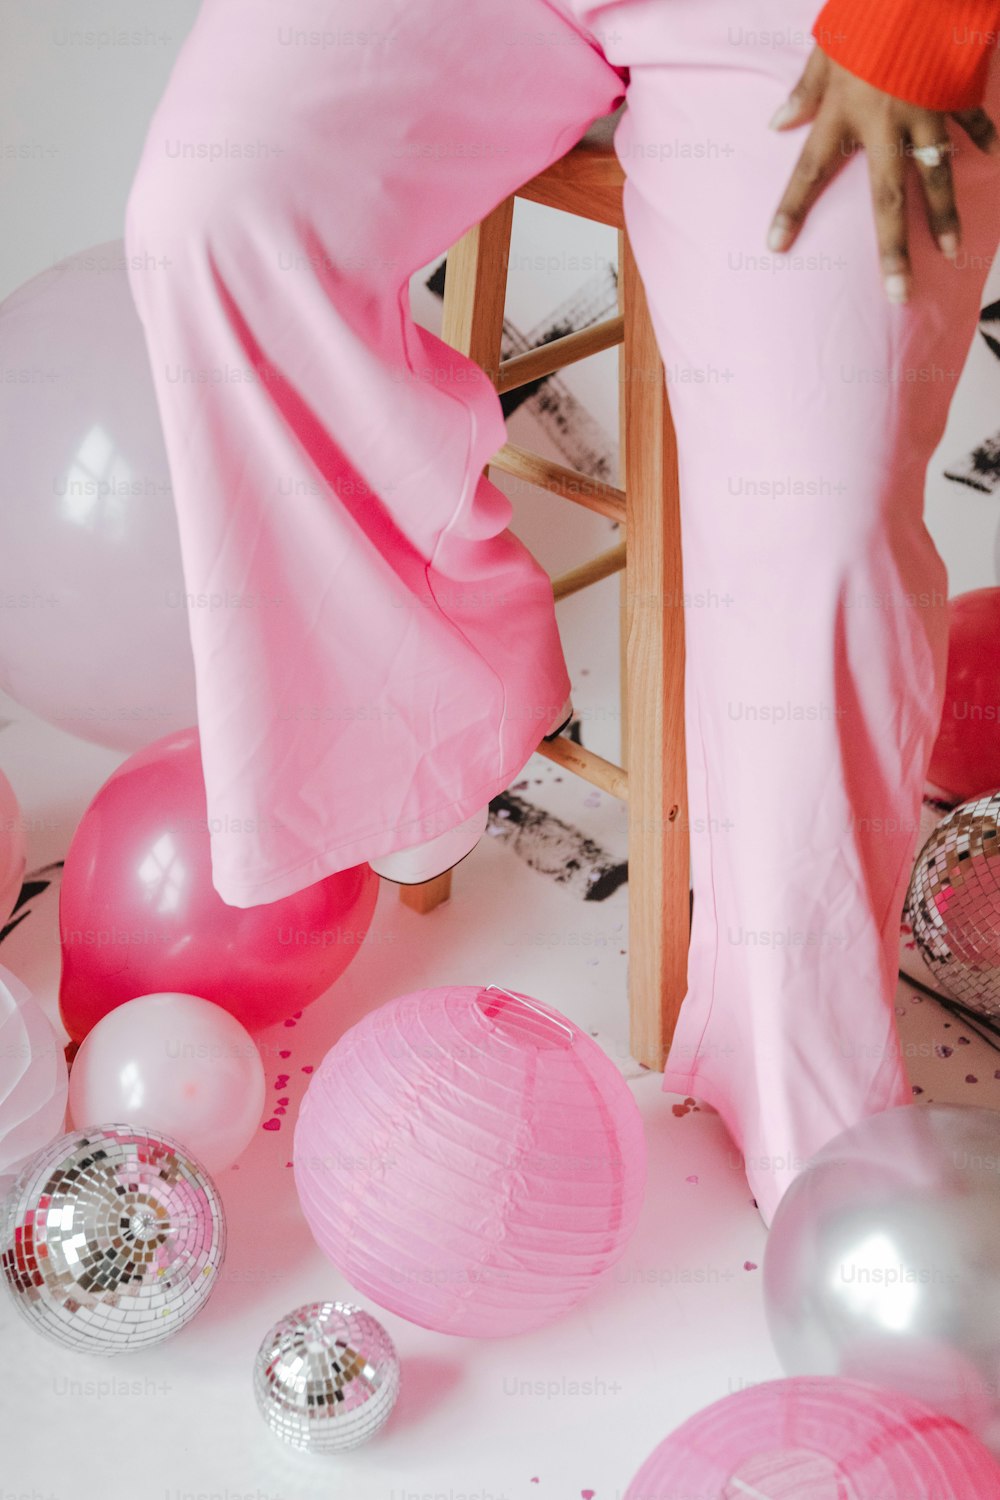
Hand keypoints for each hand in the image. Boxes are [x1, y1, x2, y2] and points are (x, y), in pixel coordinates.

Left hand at [766, 46, 999, 303]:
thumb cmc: (867, 13)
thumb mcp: (826, 47)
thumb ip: (805, 90)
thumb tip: (778, 123)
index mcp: (845, 111)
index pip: (811, 169)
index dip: (791, 208)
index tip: (776, 245)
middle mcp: (886, 122)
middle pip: (887, 198)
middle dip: (892, 248)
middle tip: (897, 291)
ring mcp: (925, 111)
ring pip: (936, 176)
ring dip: (944, 217)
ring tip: (952, 252)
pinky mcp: (955, 92)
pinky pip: (970, 121)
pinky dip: (981, 137)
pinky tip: (991, 158)